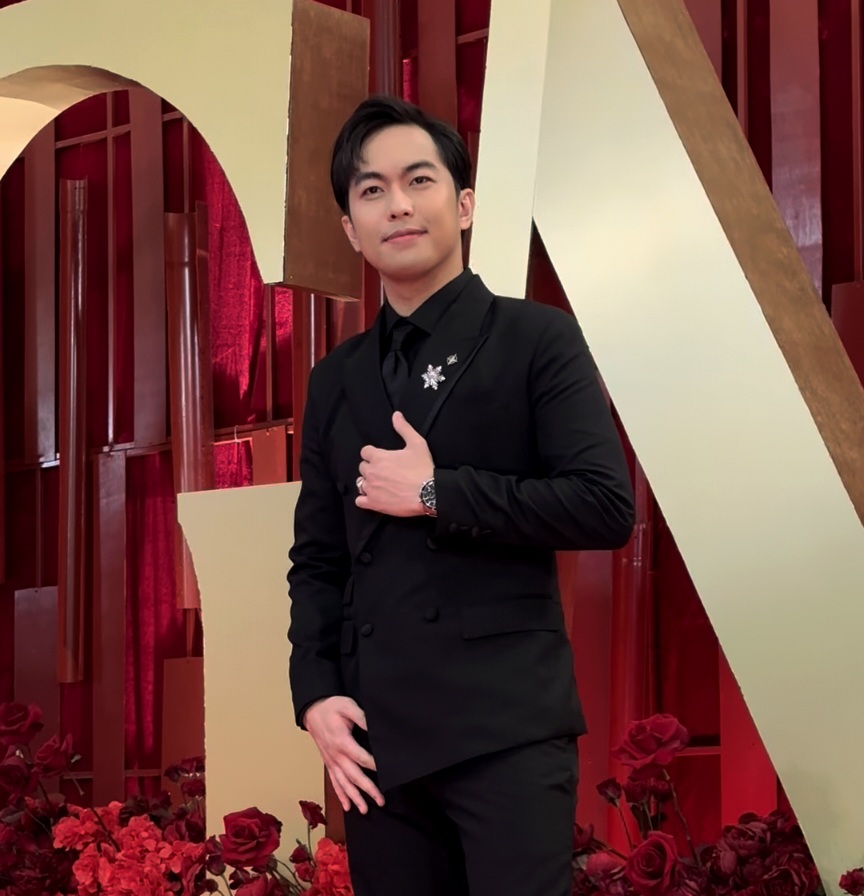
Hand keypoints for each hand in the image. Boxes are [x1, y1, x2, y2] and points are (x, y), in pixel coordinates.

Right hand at [303, 696, 383, 813]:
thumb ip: (362, 718)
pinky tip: (347, 806)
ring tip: (364, 810)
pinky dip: (341, 794)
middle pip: (353, 776)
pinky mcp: (328, 762)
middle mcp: (336, 755)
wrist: (312, 709)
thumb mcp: (348, 706)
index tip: (387, 773)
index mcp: (342, 741)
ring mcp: (331, 761)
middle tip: (380, 800)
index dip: (374, 766)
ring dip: (354, 797)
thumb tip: (374, 729)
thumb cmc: (331, 707)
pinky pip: (334, 781)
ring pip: (343, 783)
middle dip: (367, 789)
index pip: (361, 758)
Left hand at [356, 412, 432, 516]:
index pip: (365, 452)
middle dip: (371, 468)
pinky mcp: (374, 503)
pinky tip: (373, 497)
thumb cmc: (423, 469)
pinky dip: (364, 499)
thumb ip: (404, 428)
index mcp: (379, 457)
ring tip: (380, 484)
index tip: (380, 457)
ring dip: (368, 482)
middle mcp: (372, 472)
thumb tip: (396, 416)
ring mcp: (372, 488)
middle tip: (384, 471)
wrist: (429, 493)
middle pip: (362, 467)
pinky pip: (360, 501)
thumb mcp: (416, 443)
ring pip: (360, 483)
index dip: (372, 454)